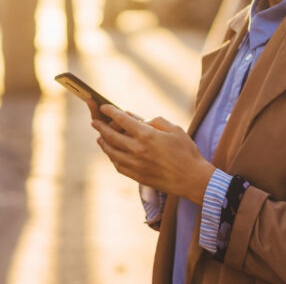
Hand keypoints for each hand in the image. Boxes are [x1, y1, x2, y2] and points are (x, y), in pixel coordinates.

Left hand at [92, 105, 214, 204]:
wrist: (191, 179)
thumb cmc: (186, 151)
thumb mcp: (174, 129)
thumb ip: (154, 121)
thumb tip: (139, 120)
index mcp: (147, 135)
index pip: (122, 120)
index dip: (111, 112)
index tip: (104, 107)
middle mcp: (137, 149)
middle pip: (112, 136)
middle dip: (101, 126)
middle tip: (94, 121)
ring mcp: (135, 164)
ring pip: (112, 152)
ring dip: (103, 143)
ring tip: (99, 137)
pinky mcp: (137, 176)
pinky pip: (118, 165)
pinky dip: (112, 157)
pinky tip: (112, 154)